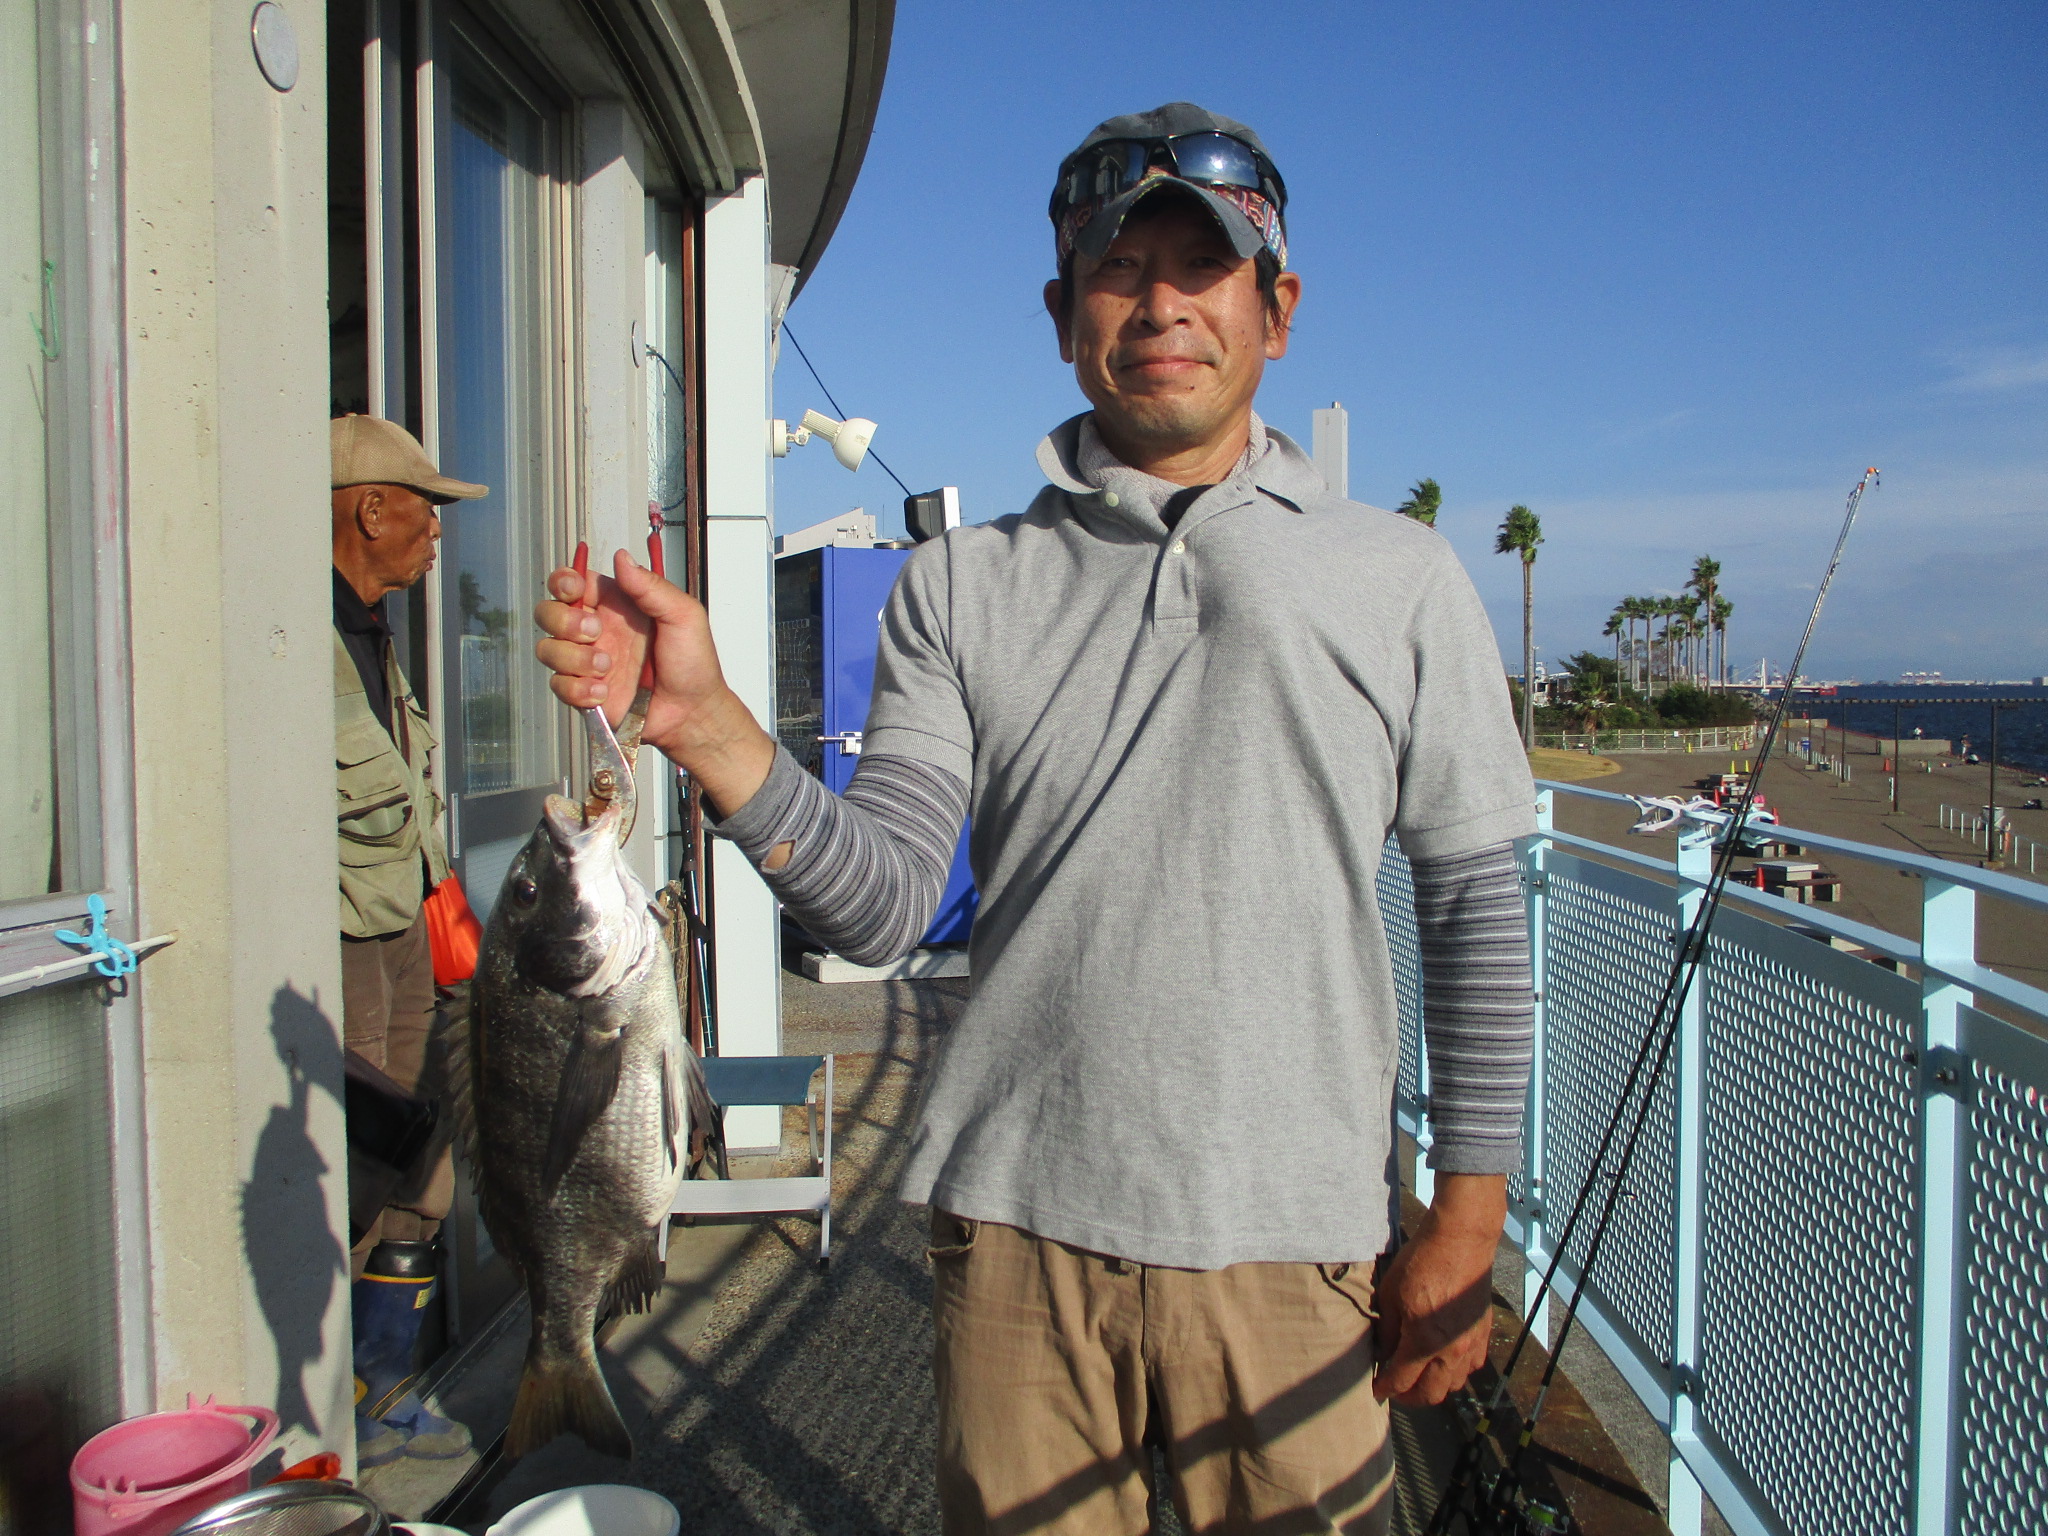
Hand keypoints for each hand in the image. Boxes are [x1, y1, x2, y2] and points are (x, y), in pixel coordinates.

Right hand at [532, 550, 774, 815]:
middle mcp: (595, 631)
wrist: (693, 712)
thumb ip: (651, 587)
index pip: (571, 583)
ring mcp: (586, 662)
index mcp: (615, 605)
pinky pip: (559, 685)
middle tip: (596, 632)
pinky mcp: (584, 692)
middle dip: (562, 620)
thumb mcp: (683, 616)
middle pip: (547, 612)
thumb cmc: (694, 663)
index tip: (574, 589)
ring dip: (573, 658)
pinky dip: (579, 689)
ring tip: (608, 668)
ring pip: (547, 650)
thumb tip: (622, 557)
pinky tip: (605, 691)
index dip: (562, 581)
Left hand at [1372, 1174, 1504, 1405]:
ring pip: (1454, 1384)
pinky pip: (1472, 1367)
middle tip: (1396, 1390)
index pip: (1402, 1381)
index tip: (1376, 1391)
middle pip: (1431, 1394)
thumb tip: (1384, 1353)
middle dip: (1410, 1397)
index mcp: (1424, 1342)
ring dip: (1435, 1387)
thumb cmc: (1421, 1263)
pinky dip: (1456, 1372)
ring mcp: (1471, 1344)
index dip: (1386, 1390)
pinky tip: (1444, 1361)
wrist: (1461, 1241)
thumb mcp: (1391, 1294)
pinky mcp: (1483, 1333)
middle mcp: (1451, 1351)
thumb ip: (1388, 1330)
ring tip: (1419, 1377)